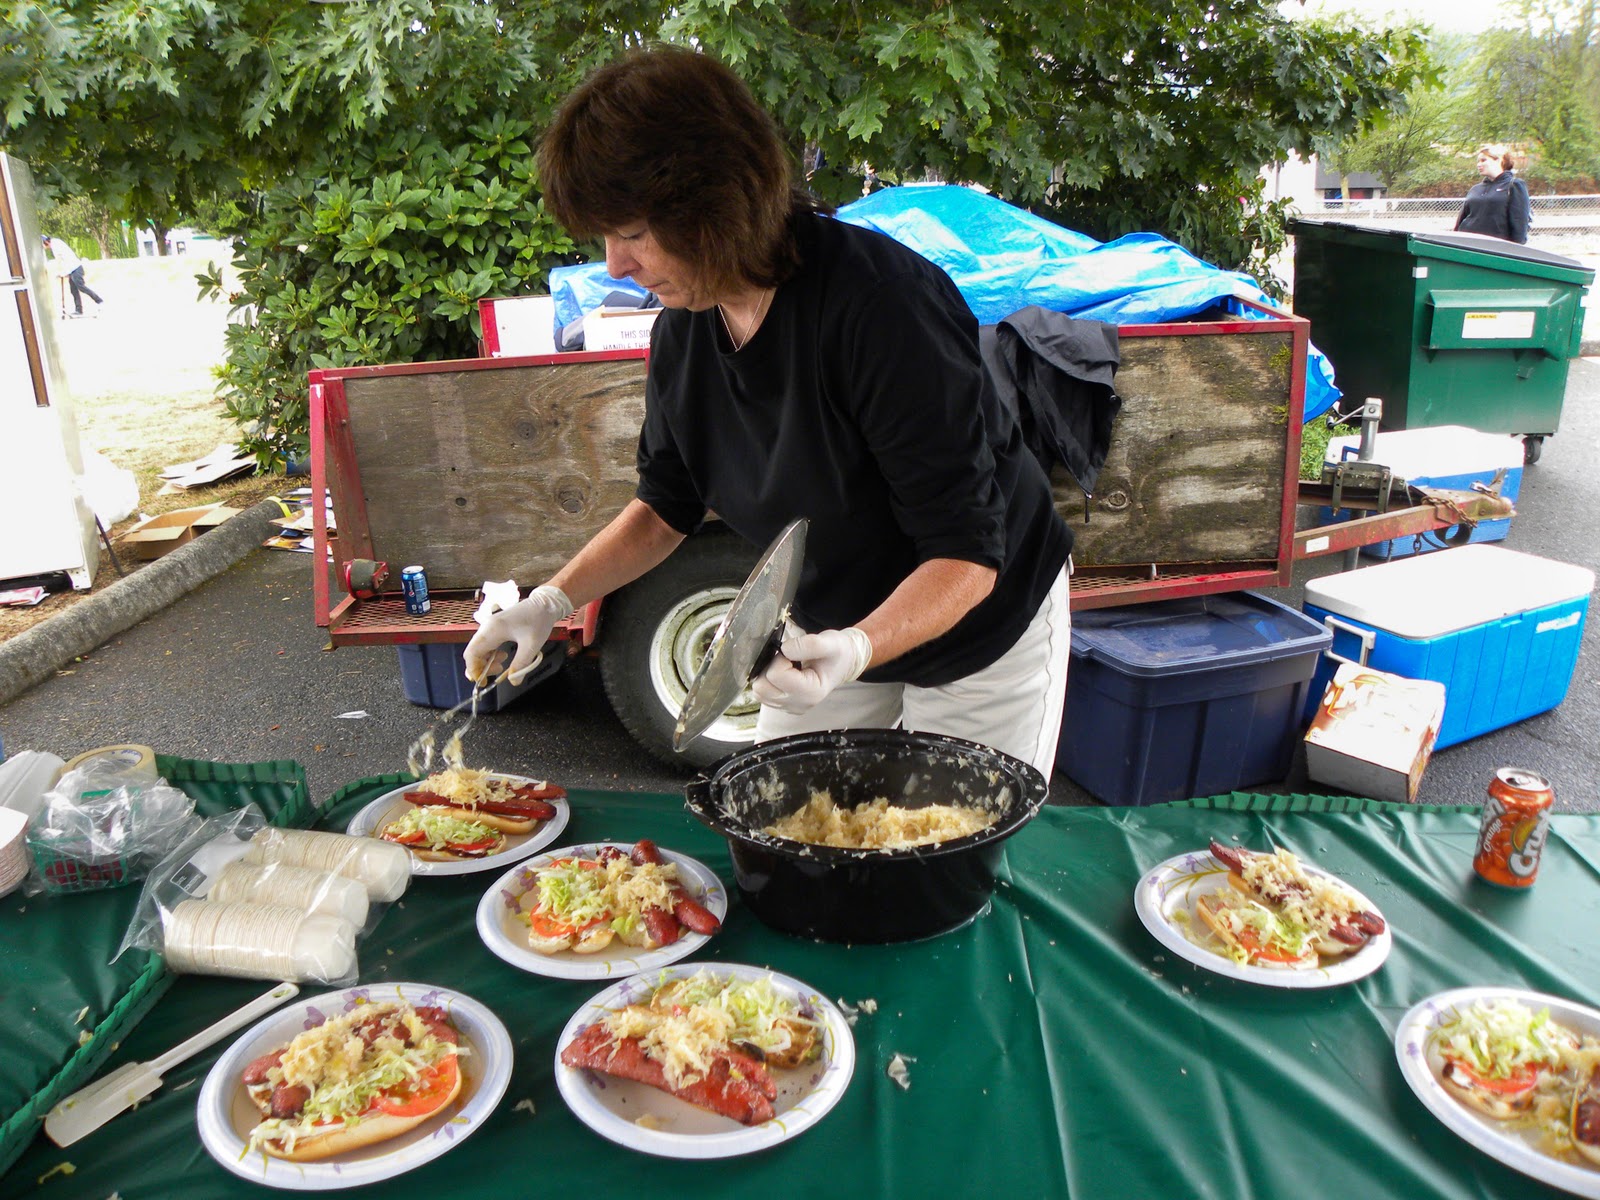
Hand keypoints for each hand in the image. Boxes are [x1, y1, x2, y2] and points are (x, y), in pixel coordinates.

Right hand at [463, 585, 573, 684]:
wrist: (544, 603)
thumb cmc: (538, 621)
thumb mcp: (532, 645)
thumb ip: (521, 664)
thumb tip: (514, 681)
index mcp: (493, 630)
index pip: (472, 653)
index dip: (474, 670)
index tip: (483, 682)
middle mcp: (487, 627)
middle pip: (473, 652)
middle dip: (481, 667)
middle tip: (498, 672)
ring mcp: (489, 626)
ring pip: (479, 649)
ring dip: (487, 661)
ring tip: (503, 666)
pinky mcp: (494, 627)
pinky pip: (486, 644)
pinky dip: (491, 654)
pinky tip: (504, 656)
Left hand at [751, 628, 872, 714]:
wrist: (843, 661)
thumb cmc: (837, 652)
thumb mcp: (829, 642)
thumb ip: (808, 645)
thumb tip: (784, 650)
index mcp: (811, 692)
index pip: (776, 675)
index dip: (780, 658)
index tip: (794, 652)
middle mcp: (799, 704)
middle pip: (762, 686)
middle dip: (771, 667)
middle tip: (788, 659)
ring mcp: (790, 707)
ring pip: (759, 692)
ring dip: (768, 675)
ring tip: (787, 666)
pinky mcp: (783, 706)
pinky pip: (762, 694)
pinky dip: (768, 681)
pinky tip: (784, 674)